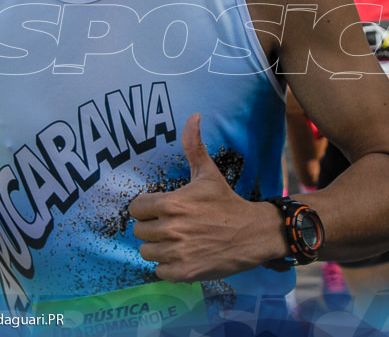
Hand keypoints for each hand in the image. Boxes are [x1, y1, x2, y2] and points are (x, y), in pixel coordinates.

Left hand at [129, 114, 281, 282]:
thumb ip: (194, 146)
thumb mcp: (208, 173)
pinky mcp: (184, 272)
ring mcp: (177, 253)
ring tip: (176, 241)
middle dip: (152, 227)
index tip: (159, 209)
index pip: (136, 208)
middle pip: (139, 231)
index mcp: (172, 204)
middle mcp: (171, 229)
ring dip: (158, 247)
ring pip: (146, 252)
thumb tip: (193, 116)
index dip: (146, 208)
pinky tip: (183, 255)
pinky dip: (168, 266)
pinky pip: (159, 271)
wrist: (252, 234)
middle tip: (170, 225)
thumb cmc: (226, 202)